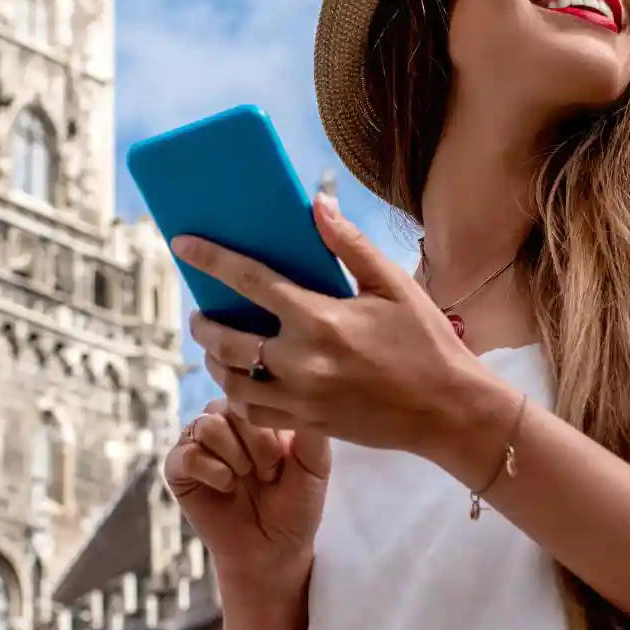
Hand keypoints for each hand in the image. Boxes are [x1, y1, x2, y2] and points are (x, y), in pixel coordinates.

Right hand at [162, 398, 329, 578]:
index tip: (286, 458)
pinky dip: (212, 471)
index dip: (274, 426)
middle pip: (231, 405)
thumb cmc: (295, 506)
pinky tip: (227, 487)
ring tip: (247, 479)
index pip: (257, 393)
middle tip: (269, 474)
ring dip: (235, 456)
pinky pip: (187, 454)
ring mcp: (198, 443)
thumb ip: (310, 432)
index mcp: (256, 415)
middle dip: (258, 443)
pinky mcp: (178, 469)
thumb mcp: (315, 466)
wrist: (273, 550)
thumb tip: (304, 394)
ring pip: (207, 425)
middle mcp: (224, 422)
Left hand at [174, 196, 475, 454]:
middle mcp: (302, 361)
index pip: (249, 280)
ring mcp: (302, 398)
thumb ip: (349, 245)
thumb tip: (317, 204)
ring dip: (216, 362)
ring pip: (232, 381)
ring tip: (218, 348)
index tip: (182, 244)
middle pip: (226, 339)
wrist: (448, 410)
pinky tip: (244, 382)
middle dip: (203, 323)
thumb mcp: (393, 285)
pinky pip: (254, 413)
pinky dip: (239, 397)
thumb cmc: (426, 342)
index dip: (210, 259)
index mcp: (320, 318)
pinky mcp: (308, 424)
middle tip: (201, 313)